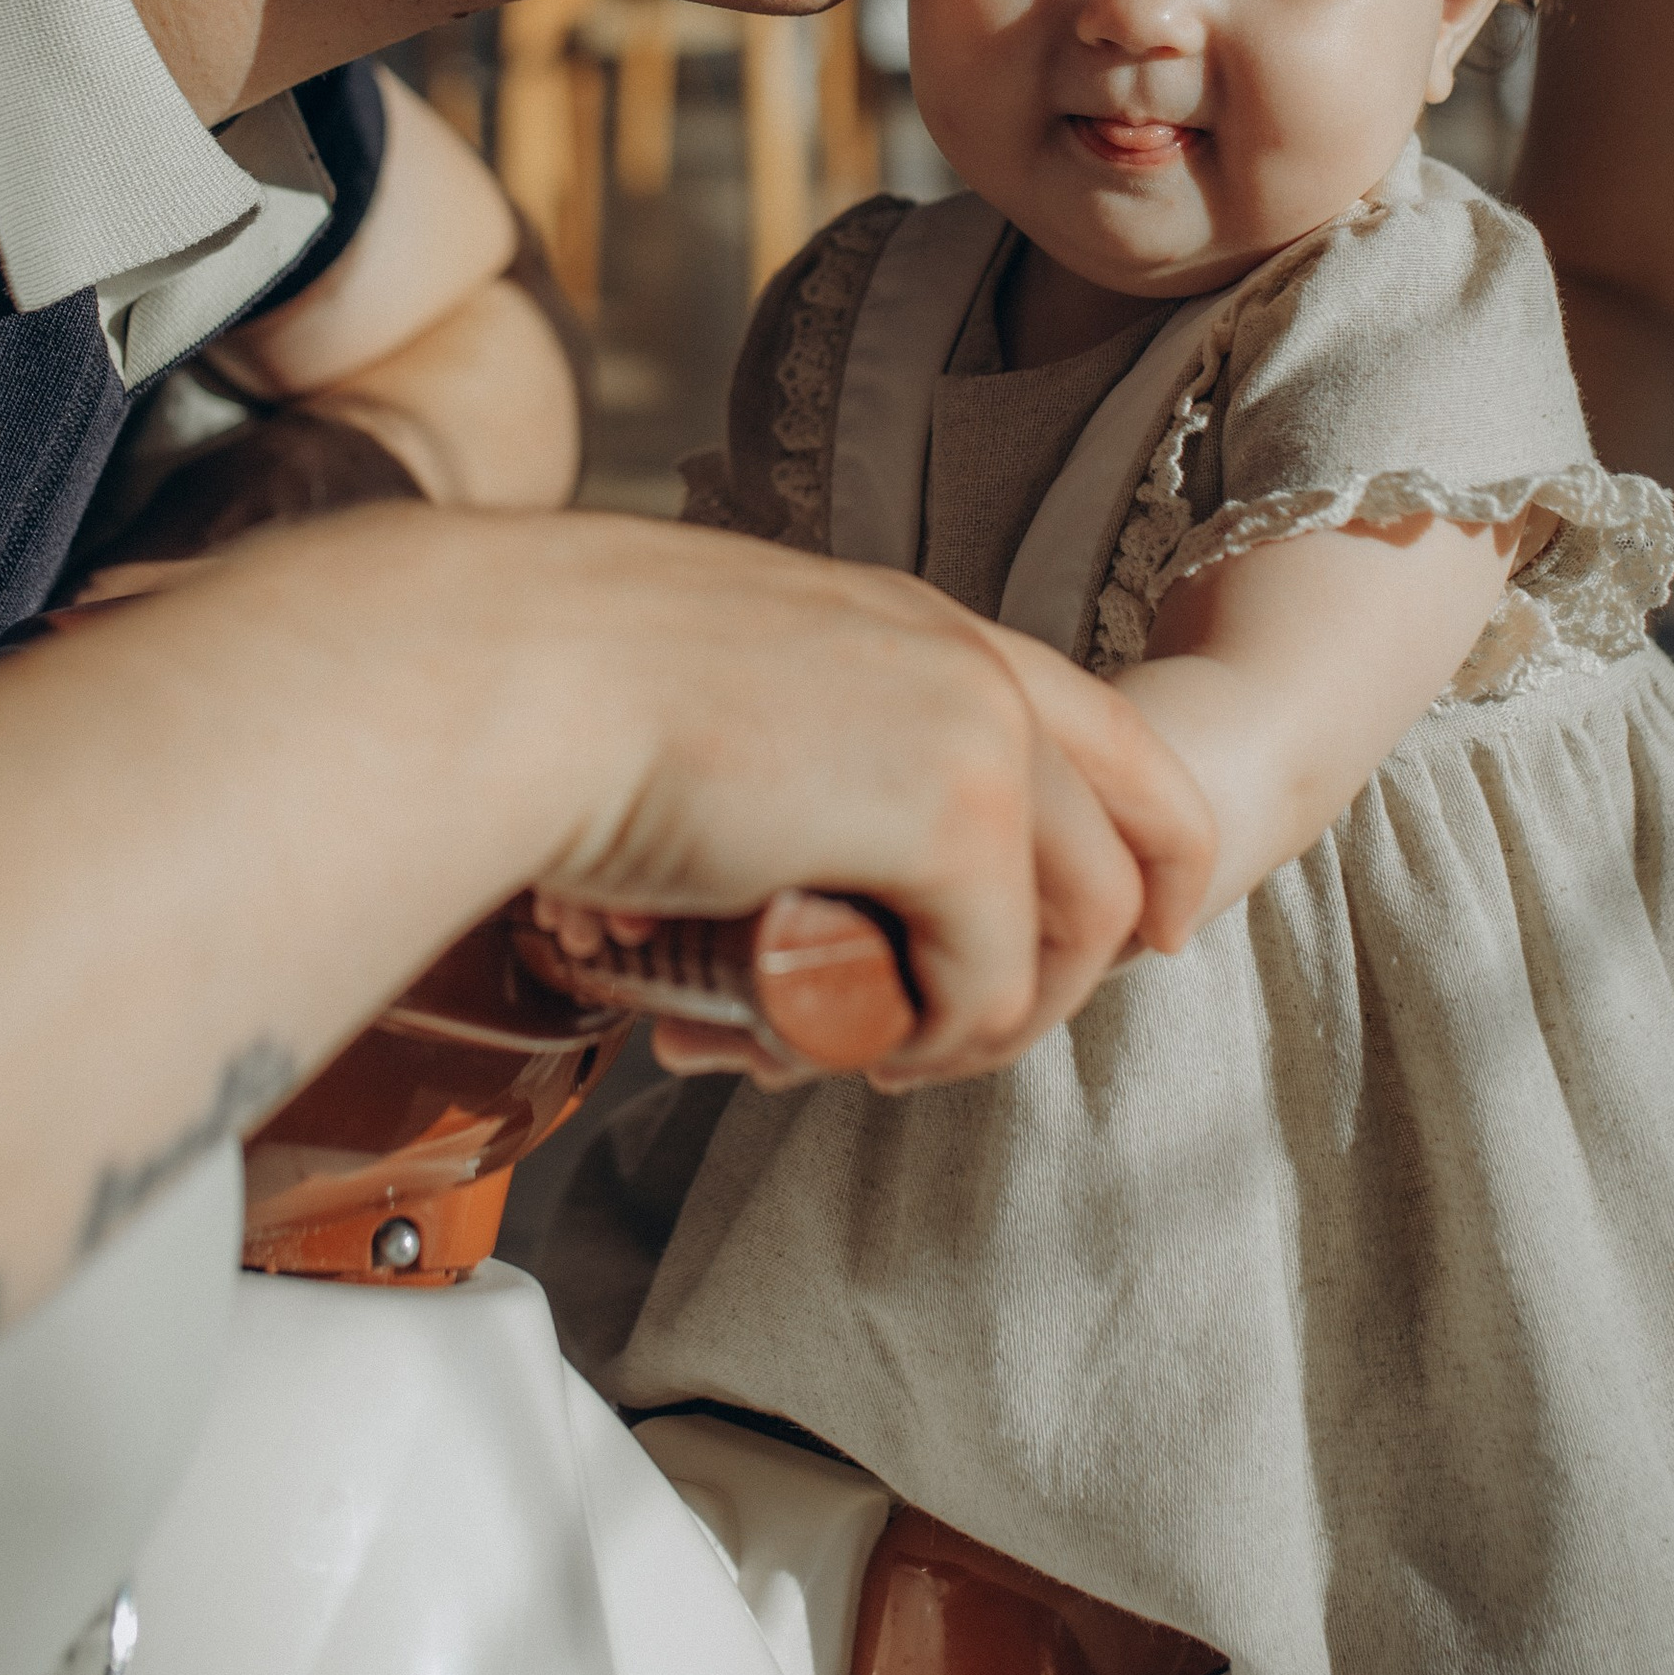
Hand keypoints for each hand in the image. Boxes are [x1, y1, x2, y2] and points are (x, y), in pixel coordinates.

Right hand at [484, 517, 1214, 1087]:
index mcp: (924, 623)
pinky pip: (988, 983)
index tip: (1145, 934)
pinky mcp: (952, 822)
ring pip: (1068, 934)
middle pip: (1117, 852)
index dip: (1153, 848)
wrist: (519, 671)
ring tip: (867, 1051)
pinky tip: (836, 1040)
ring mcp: (979, 737)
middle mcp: (976, 665)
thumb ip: (792, 736)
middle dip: (1065, 978)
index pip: (1114, 736)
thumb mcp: (728, 683)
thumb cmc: (564, 683)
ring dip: (982, 1024)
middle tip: (946, 1044)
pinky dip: (923, 1039)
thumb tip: (778, 834)